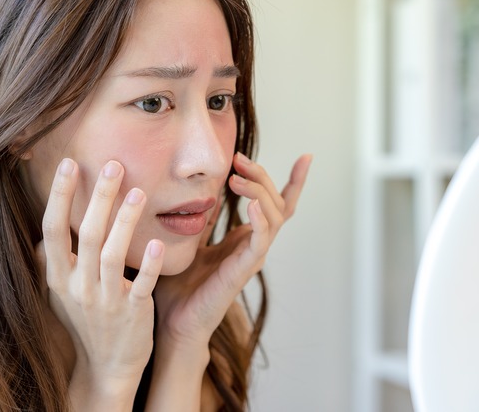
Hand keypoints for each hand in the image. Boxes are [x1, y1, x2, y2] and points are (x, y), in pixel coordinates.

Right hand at [37, 159, 161, 400]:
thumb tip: (48, 222)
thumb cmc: (87, 320)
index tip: (68, 162)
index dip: (59, 196)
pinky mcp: (133, 314)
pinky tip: (157, 244)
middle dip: (98, 197)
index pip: (52, 229)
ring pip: (112, 256)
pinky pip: (140, 286)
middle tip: (113, 164)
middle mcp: (78, 287)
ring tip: (140, 192)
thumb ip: (55, 258)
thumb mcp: (62, 291)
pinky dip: (147, 266)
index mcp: (58, 277)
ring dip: (125, 223)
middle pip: (86, 235)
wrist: (107, 366)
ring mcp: (106, 301)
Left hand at [153, 153, 311, 351]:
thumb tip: (208, 192)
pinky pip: (261, 242)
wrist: (173, 321)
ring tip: (236, 179)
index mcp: (245, 238)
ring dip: (259, 192)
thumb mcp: (191, 241)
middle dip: (262, 176)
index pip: (277, 205)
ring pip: (274, 216)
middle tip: (239, 159)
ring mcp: (252, 257)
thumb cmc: (180, 286)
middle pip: (276, 203)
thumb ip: (204, 219)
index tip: (306, 157)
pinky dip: (261, 221)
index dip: (294, 181)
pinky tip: (250, 204)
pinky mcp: (243, 270)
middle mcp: (254, 246)